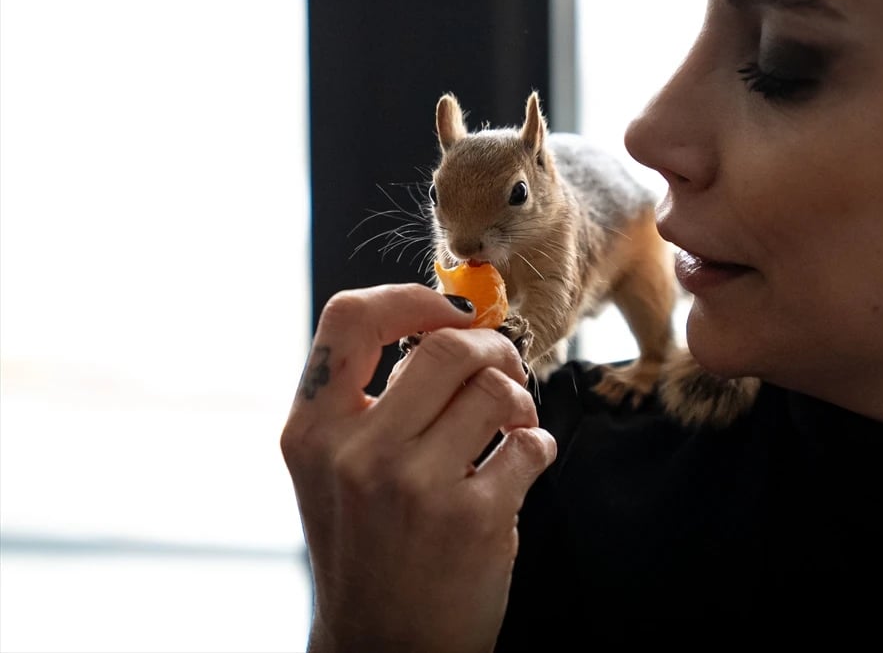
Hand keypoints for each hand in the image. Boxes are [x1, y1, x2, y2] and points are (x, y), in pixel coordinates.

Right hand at [280, 284, 556, 652]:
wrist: (383, 646)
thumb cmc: (369, 547)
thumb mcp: (334, 470)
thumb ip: (369, 399)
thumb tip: (447, 323)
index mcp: (311, 431)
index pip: (349, 317)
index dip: (410, 299)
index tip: (451, 313)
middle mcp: (355, 454)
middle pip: (446, 346)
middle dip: (492, 347)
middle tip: (504, 367)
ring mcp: (413, 486)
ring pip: (496, 390)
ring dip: (519, 400)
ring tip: (511, 424)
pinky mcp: (472, 518)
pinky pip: (531, 444)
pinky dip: (537, 447)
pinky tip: (518, 467)